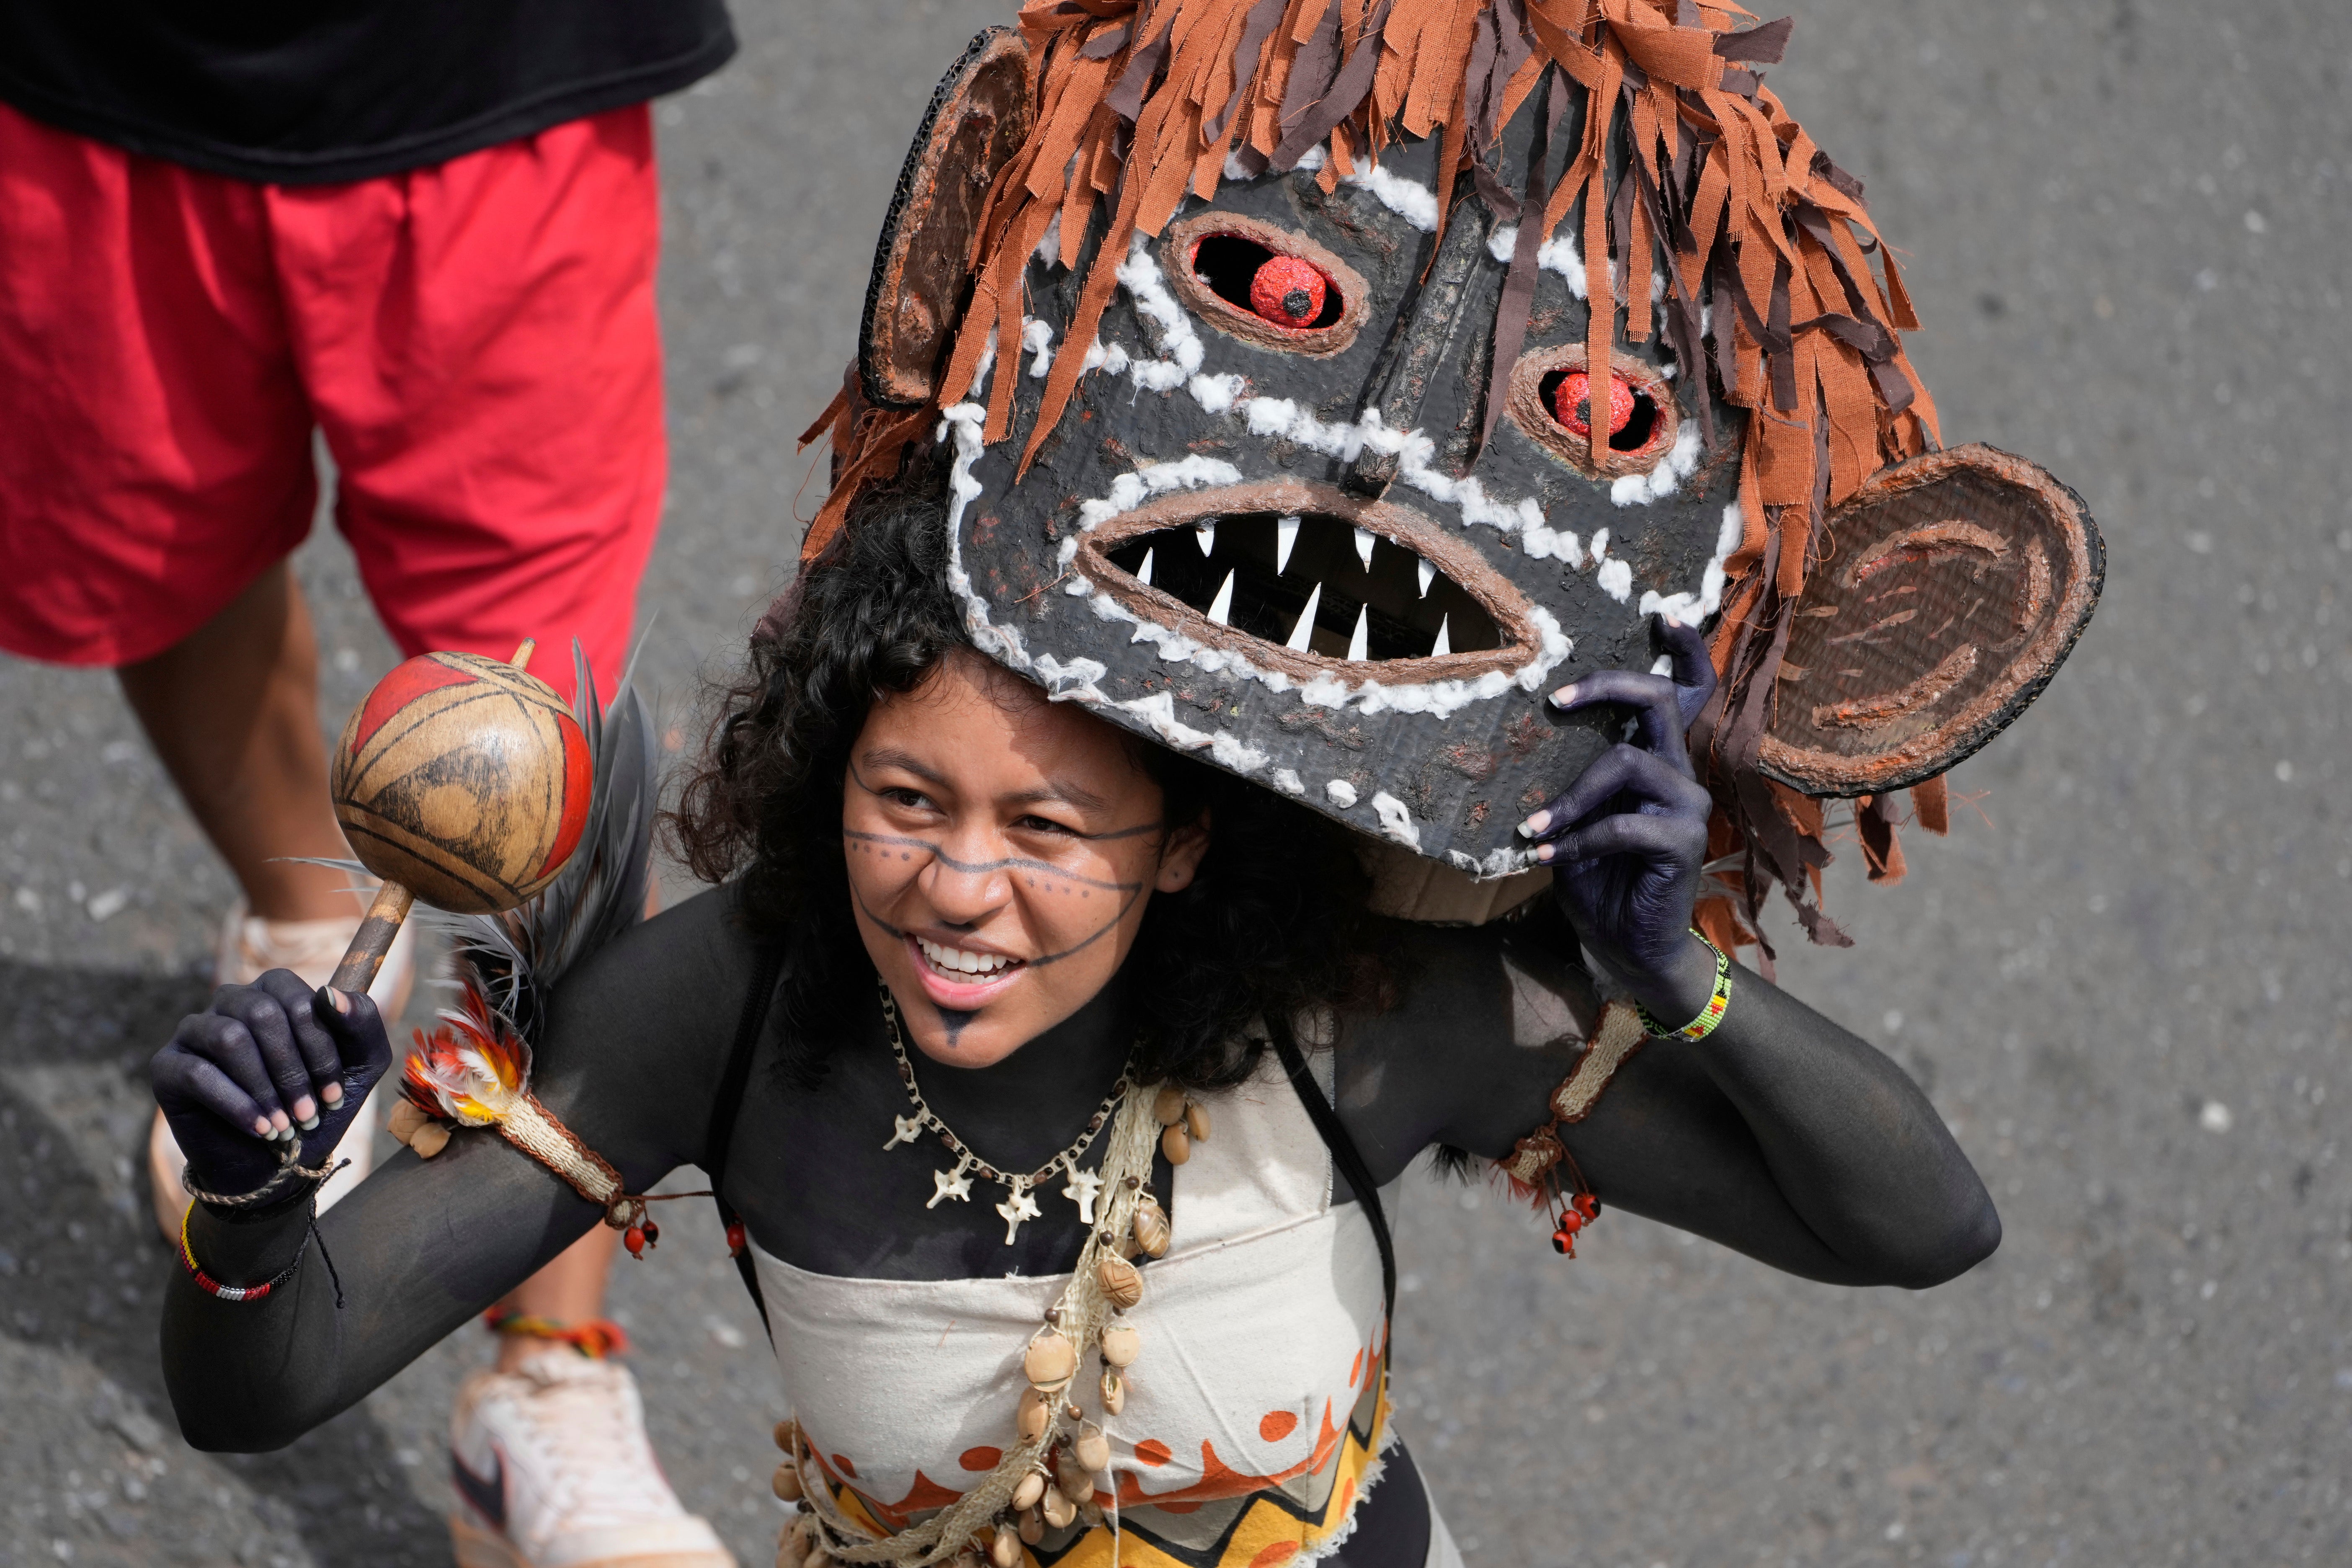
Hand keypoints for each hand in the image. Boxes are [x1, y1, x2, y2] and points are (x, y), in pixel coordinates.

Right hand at [150, 971, 392, 1200]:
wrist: (275, 1163)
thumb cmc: (318, 1104)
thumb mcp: (361, 1064)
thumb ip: (362, 1022)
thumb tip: (330, 994)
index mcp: (275, 992)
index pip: (297, 999)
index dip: (320, 1048)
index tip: (333, 1094)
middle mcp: (231, 1001)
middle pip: (262, 1014)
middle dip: (293, 1071)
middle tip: (309, 1115)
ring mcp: (194, 1030)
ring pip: (230, 1039)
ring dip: (265, 1089)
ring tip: (284, 1126)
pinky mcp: (167, 1066)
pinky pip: (198, 1074)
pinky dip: (237, 1105)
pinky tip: (260, 1130)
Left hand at [1518, 618, 1720, 1020]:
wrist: (1626, 944)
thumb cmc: (1599, 878)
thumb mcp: (1576, 820)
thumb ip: (1571, 779)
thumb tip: (1524, 738)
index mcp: (1659, 760)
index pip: (1686, 692)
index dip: (1684, 651)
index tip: (1662, 617)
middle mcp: (1681, 773)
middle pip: (1659, 701)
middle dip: (1607, 686)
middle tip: (1554, 700)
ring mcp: (1688, 805)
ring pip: (1628, 762)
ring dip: (1570, 796)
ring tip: (1532, 827)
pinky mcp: (1683, 842)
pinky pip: (1622, 824)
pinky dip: (1578, 838)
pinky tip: (1545, 854)